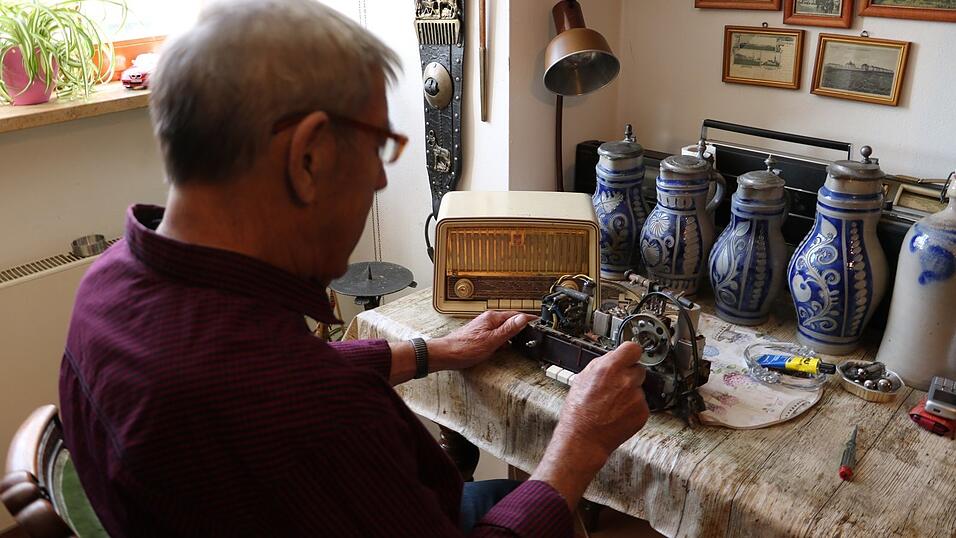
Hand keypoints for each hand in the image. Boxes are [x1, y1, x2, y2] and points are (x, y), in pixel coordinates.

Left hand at [428, 310, 536, 370]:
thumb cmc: (464, 348)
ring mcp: (482, 327)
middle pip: (509, 320)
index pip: (515, 315)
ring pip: (502, 328)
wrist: (446, 354)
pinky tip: (503, 346)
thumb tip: (523, 319)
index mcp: (492, 318)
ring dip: (511, 333)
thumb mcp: (492, 340)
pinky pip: (495, 334)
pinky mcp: (478, 335)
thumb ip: (508, 329)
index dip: (528, 319)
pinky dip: (502, 339)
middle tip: (532, 331)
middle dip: (520, 326)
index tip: (538, 321)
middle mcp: (487, 320)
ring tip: (521, 339)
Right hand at [530, 342, 649, 509]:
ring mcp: (636, 397)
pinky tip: (618, 413)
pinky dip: (632, 408)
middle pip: (638, 368)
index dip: (631, 353)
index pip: (633, 348)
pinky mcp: (642, 412)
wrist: (583, 437)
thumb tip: (613, 358)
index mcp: (610, 368)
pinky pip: (641, 403)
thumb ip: (602, 365)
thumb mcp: (582, 378)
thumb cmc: (578, 411)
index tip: (631, 355)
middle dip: (629, 375)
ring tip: (613, 404)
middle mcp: (626, 381)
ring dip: (630, 393)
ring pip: (639, 388)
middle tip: (617, 385)